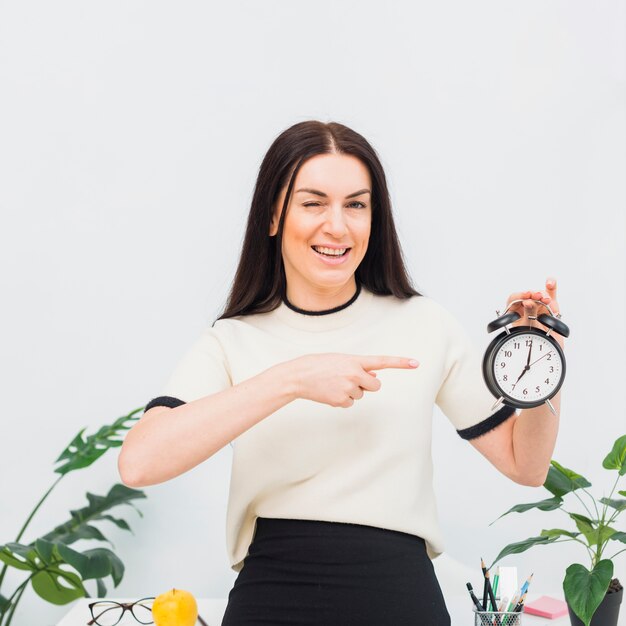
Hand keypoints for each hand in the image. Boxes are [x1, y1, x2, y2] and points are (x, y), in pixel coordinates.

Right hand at [290, 353, 418, 407]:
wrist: (299, 376)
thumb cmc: (319, 365)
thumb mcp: (341, 360)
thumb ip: (359, 366)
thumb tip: (375, 377)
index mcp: (355, 360)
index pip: (382, 361)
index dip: (401, 363)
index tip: (417, 363)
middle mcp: (354, 373)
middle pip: (375, 386)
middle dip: (367, 385)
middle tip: (350, 380)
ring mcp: (348, 388)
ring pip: (361, 395)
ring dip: (351, 391)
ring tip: (333, 384)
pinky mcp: (342, 400)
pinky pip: (350, 403)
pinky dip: (342, 400)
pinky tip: (330, 392)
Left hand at [506, 277, 563, 349]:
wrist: (546, 353)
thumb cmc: (532, 344)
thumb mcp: (528, 330)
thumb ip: (528, 315)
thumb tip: (528, 302)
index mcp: (515, 314)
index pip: (513, 299)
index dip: (518, 296)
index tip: (526, 298)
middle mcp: (526, 309)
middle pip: (527, 295)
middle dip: (532, 295)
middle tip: (537, 297)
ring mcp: (539, 307)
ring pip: (540, 295)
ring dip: (543, 295)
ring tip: (546, 300)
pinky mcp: (551, 308)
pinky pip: (551, 294)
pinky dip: (552, 287)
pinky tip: (550, 282)